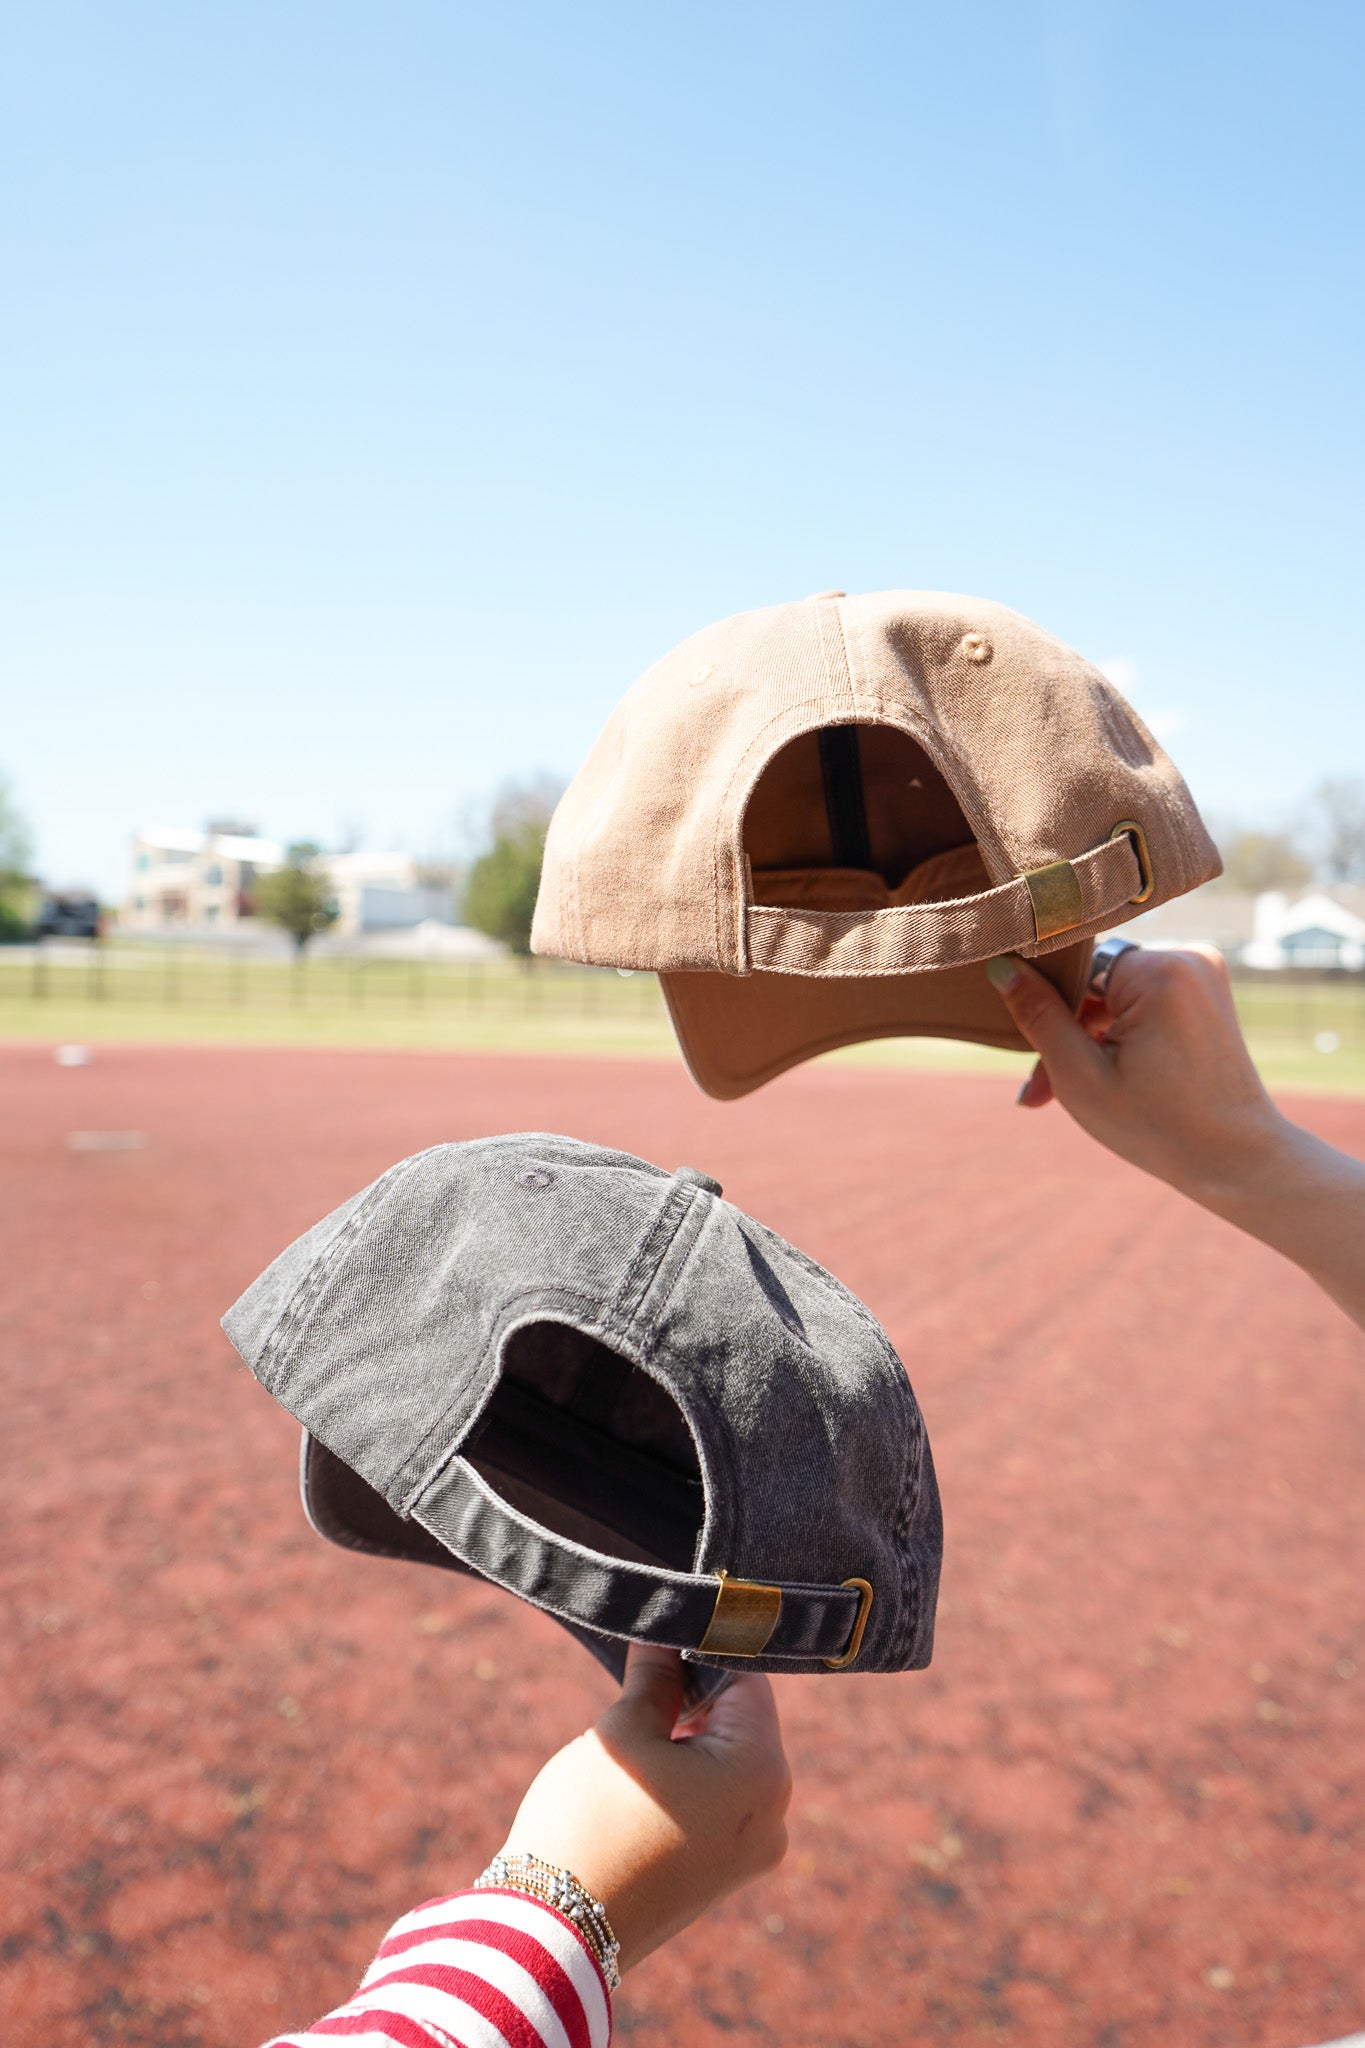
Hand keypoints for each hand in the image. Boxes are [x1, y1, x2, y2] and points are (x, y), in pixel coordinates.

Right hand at [498, 1645, 791, 1971]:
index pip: (748, 1680)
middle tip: (642, 1684)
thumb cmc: (591, 1821)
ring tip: (636, 1738)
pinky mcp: (726, 1876)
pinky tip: (643, 1781)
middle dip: (696, 1698)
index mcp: (762, 1771)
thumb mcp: (624, 1732)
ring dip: (690, 1739)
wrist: (557, 1931)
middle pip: (744, 1723)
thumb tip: (666, 1633)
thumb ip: (656, 1675)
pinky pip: (720, 1804)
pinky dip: (689, 1780)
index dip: (704, 1651)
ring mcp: (752, 1853)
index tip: (664, 1636)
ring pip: (730, 1763)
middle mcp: (775, 1815)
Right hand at [985, 945, 1364, 1330]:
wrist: (1237, 1160)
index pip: (1074, 965)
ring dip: (1090, 1037)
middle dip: (1066, 1032)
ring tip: (1065, 1092)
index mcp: (1160, 969)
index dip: (1045, 1009)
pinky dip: (1120, 1034)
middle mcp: (1188, 956)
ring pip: (1115, 993)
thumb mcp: (1080, 1075)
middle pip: (1095, 983)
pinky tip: (1104, 1075)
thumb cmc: (1159, 1126)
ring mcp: (1203, 971)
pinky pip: (1142, 1000)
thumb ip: (1037, 1014)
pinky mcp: (1206, 992)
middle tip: (1040, 1091)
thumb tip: (1000, 964)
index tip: (1031, 1061)